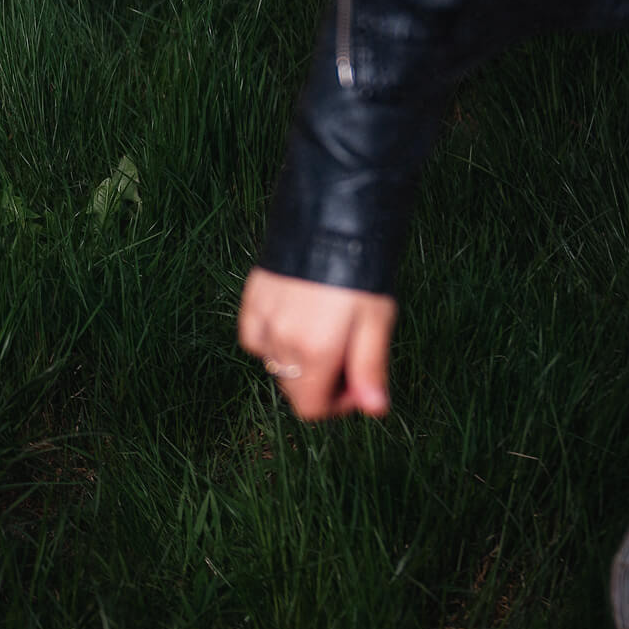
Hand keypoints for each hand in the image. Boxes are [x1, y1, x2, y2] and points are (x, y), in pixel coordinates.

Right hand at [237, 267, 396, 419]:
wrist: (330, 218)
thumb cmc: (359, 270)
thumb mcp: (376, 320)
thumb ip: (370, 368)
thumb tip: (375, 409)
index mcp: (316, 351)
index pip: (311, 408)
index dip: (337, 405)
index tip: (355, 382)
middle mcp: (283, 340)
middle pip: (294, 390)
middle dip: (321, 382)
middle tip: (345, 353)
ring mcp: (263, 319)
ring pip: (275, 365)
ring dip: (299, 362)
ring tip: (323, 332)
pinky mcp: (252, 300)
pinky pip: (254, 339)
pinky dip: (271, 341)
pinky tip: (293, 325)